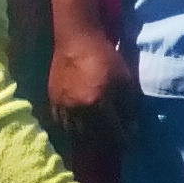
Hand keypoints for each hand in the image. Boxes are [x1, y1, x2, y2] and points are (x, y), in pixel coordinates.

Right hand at [49, 26, 135, 148]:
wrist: (76, 40)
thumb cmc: (105, 57)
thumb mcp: (125, 80)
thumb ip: (128, 107)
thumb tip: (131, 127)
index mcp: (98, 104)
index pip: (113, 134)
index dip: (124, 142)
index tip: (130, 143)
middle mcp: (78, 110)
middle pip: (93, 138)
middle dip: (106, 142)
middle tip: (115, 140)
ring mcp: (62, 106)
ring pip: (75, 134)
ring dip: (89, 138)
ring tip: (98, 136)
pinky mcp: (52, 101)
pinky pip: (62, 124)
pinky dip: (72, 128)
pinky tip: (80, 126)